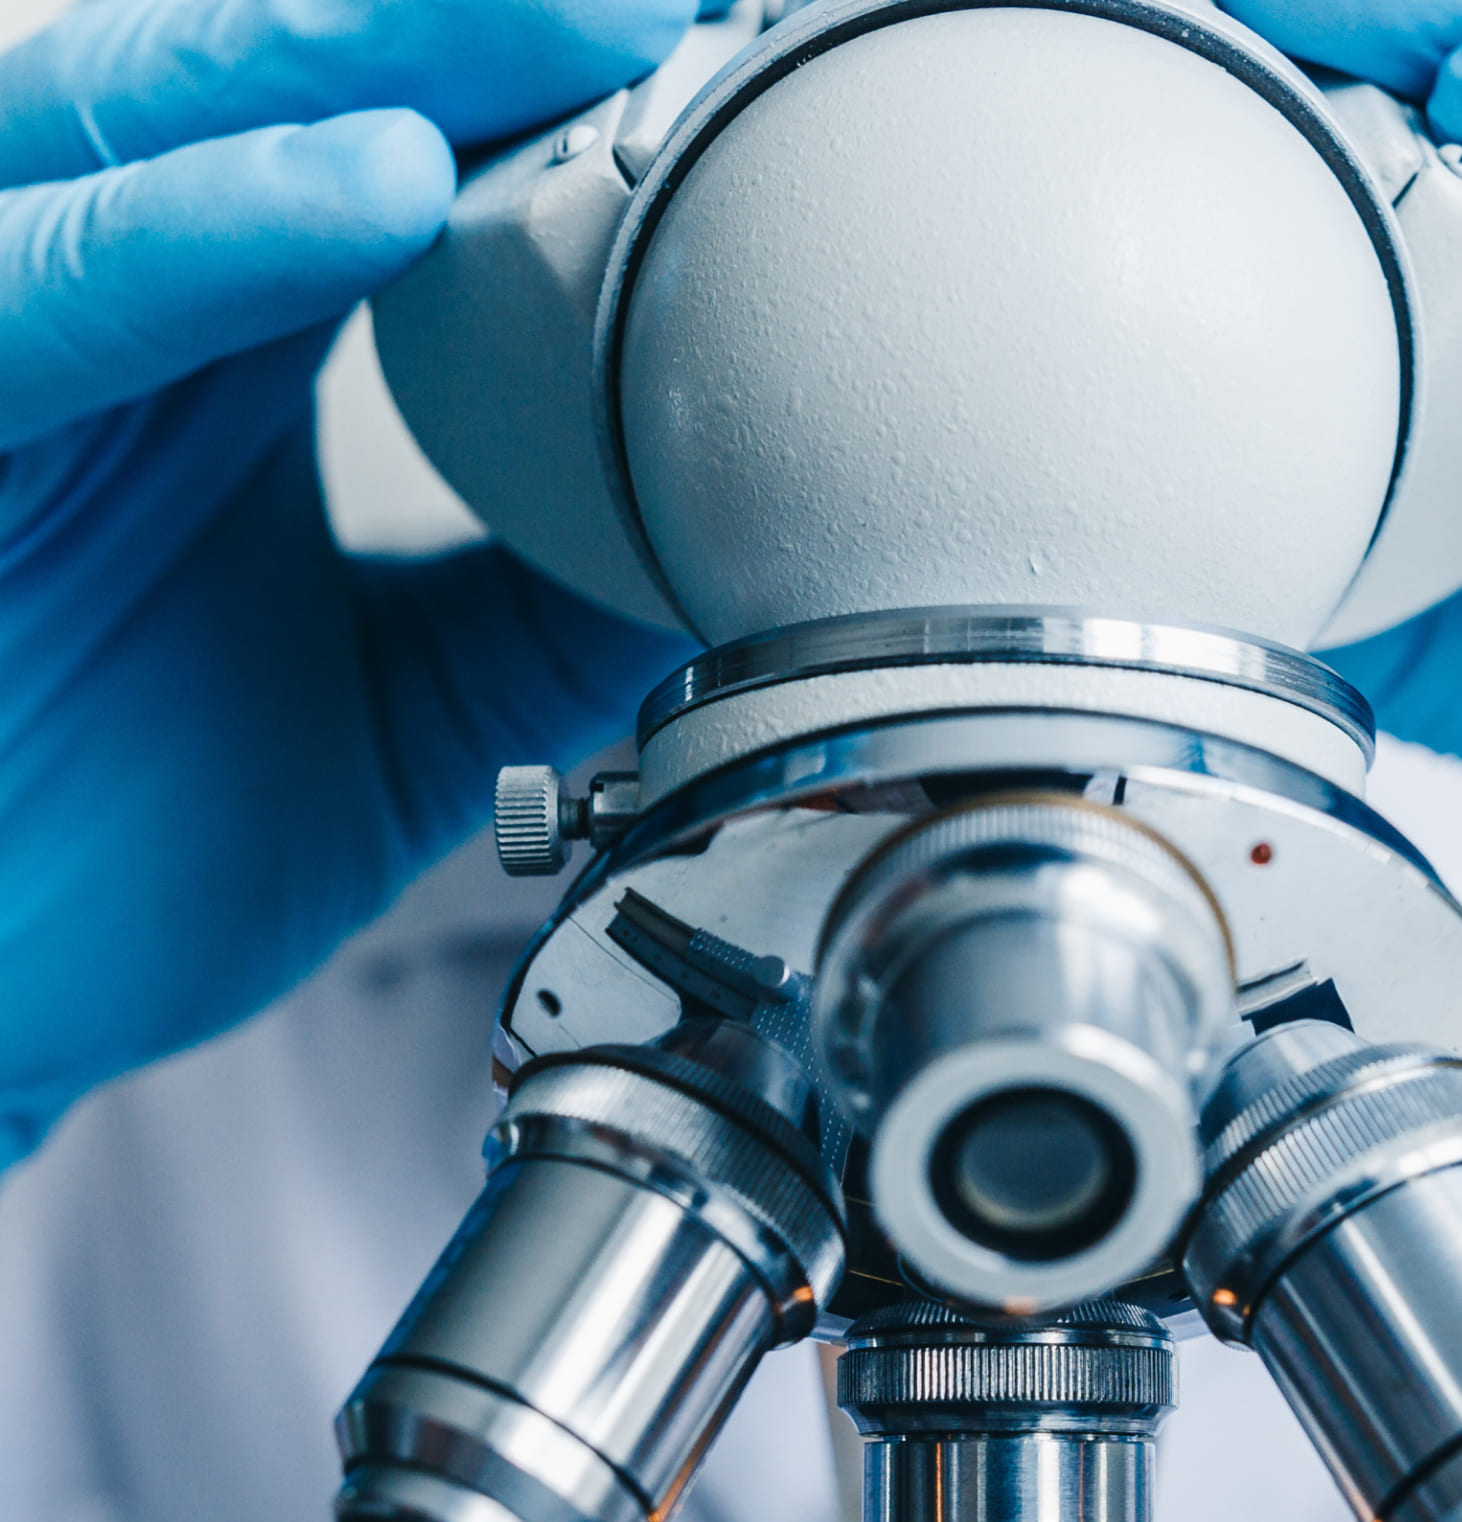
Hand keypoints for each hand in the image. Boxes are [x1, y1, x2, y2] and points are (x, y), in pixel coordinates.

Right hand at [0, 0, 694, 1166]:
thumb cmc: (115, 849)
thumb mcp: (412, 716)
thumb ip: (548, 604)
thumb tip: (730, 535)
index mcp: (216, 346)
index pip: (394, 150)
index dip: (559, 104)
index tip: (744, 80)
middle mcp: (95, 299)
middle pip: (288, 82)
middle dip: (494, 27)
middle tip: (698, 6)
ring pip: (154, 112)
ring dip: (376, 49)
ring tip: (584, 23)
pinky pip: (52, 286)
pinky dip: (212, 227)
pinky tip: (381, 181)